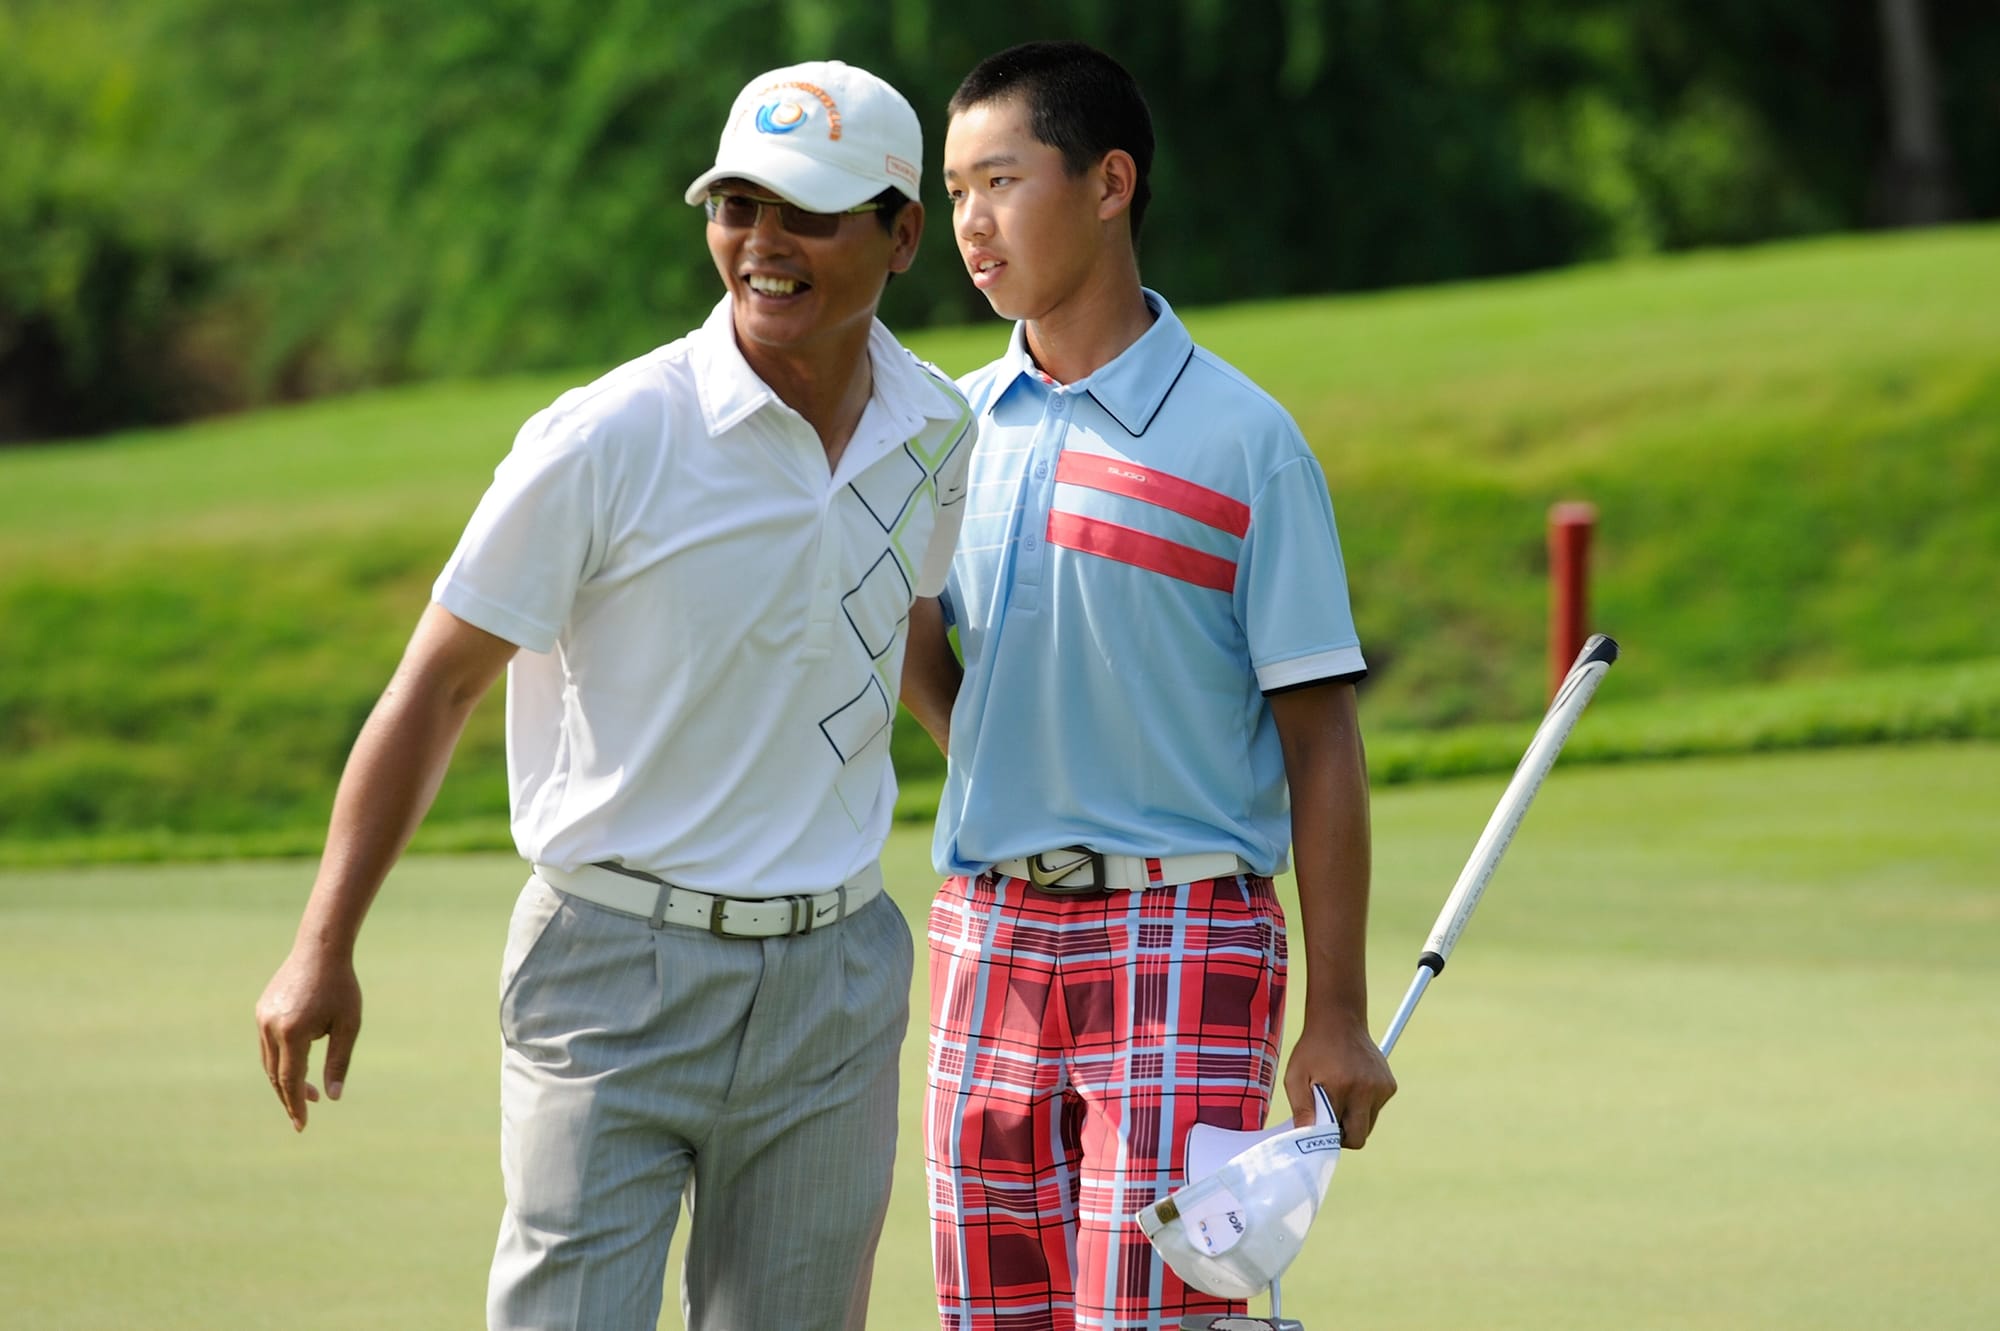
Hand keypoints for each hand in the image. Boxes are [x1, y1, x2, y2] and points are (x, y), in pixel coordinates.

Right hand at [255, 947, 362, 1131]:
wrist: (321, 949)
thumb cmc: (341, 987)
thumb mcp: (348, 1025)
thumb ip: (339, 1061)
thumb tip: (332, 1097)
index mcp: (292, 1033)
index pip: (291, 1080)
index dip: (296, 1104)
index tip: (302, 1125)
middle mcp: (270, 1027)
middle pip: (275, 1076)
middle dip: (289, 1098)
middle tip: (304, 1114)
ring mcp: (261, 1018)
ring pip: (268, 1062)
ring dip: (284, 1080)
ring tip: (308, 1091)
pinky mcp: (261, 1011)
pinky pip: (267, 1045)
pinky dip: (279, 1061)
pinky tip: (298, 1065)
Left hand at [1283, 1013, 1395, 1147]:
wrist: (1339, 1020)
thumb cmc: (1313, 1050)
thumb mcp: (1295, 1076)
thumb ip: (1301, 1108)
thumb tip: (1306, 1138)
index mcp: (1342, 1087)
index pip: (1344, 1135)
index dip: (1331, 1136)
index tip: (1321, 1128)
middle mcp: (1367, 1089)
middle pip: (1361, 1136)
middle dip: (1345, 1133)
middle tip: (1330, 1118)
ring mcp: (1382, 1087)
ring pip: (1370, 1123)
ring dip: (1355, 1118)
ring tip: (1340, 1097)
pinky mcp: (1390, 1085)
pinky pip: (1376, 1109)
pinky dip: (1364, 1105)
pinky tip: (1352, 1086)